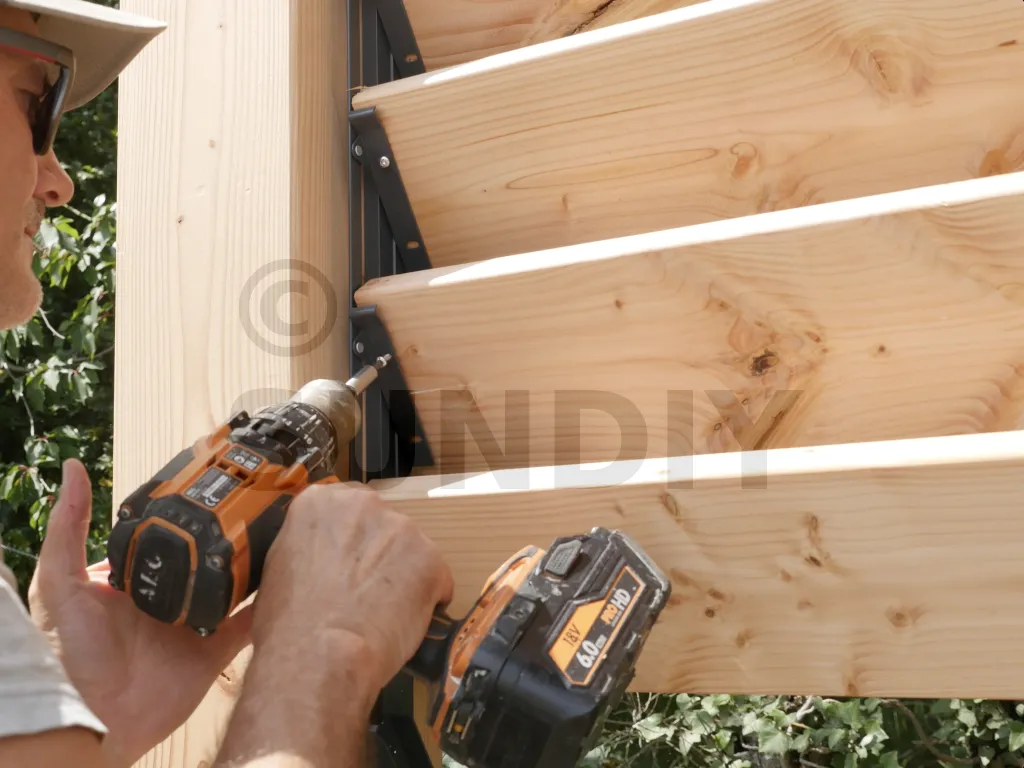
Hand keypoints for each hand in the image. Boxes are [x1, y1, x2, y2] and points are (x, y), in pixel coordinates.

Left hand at [28, 459, 253, 767]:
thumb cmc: (69, 655)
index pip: (169, 533)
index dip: (192, 511)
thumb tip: (74, 467)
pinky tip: (288, 582)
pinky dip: (270, 606)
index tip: (220, 483)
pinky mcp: (216, 650)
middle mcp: (169, 594)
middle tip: (264, 503)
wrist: (96, 719)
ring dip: (256, 564)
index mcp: (136, 575)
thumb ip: (68, 529)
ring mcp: (195, 622)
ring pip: (235, 585)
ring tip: (282, 533)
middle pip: (208, 556)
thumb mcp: (60, 583)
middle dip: (234, 534)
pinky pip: (250, 623)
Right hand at [251, 482, 453, 697]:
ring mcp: (401, 529)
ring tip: (383, 613)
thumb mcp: (279, 568)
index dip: (351, 539)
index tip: (348, 563)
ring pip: (410, 551)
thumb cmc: (287, 624)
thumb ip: (307, 546)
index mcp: (320, 502)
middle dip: (379, 554)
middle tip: (364, 591)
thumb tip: (319, 556)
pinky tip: (403, 623)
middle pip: (383, 525)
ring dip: (403, 577)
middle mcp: (363, 504)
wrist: (318, 656)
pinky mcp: (430, 559)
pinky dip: (427, 600)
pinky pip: (436, 579)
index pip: (348, 507)